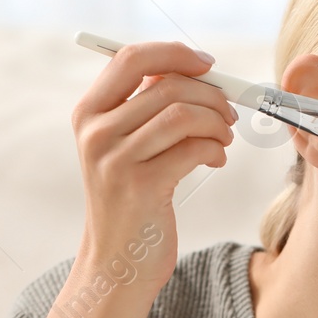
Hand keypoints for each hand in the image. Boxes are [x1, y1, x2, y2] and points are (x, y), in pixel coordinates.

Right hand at [69, 41, 237, 299]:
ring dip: (217, 123)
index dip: (175, 53)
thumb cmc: (132, 200)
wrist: (117, 263)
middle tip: (228, 111)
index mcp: (88, 113)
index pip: (131, 57)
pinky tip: (216, 160)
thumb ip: (144, 107)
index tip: (208, 65)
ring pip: (183, 114)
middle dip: (210, 93)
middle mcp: (96, 132)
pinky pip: (194, 148)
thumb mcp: (124, 148)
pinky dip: (217, 149)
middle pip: (167, 84)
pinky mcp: (141, 186)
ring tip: (223, 138)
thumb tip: (192, 68)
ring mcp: (116, 159)